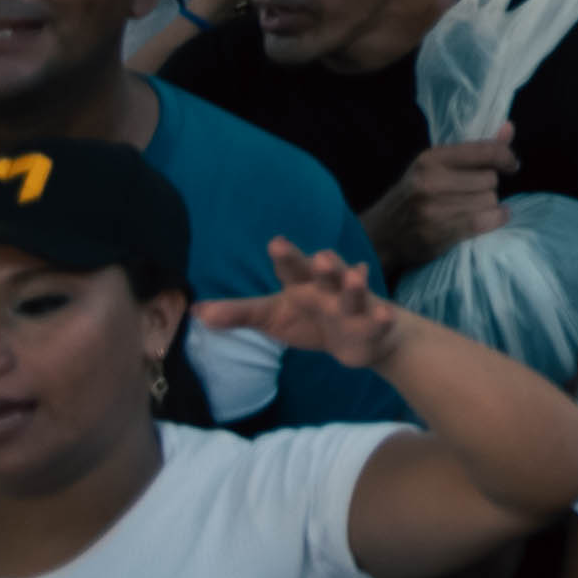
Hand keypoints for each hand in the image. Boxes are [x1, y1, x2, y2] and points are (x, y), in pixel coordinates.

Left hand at [192, 235, 407, 373]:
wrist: (361, 334)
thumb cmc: (311, 318)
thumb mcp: (272, 316)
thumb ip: (239, 313)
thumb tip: (194, 311)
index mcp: (304, 285)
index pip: (292, 268)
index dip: (286, 257)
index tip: (276, 243)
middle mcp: (329, 289)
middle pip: (327, 274)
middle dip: (324, 266)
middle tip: (319, 257)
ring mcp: (353, 305)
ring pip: (354, 293)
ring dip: (354, 284)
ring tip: (354, 274)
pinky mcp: (372, 324)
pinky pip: (378, 320)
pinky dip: (382, 317)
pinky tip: (383, 315)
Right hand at [361, 136, 513, 270]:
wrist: (380, 235)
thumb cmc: (414, 196)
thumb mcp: (436, 166)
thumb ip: (475, 150)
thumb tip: (509, 127)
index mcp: (431, 158)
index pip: (485, 150)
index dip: (506, 157)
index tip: (511, 165)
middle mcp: (431, 181)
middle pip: (489, 179)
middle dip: (488, 186)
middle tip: (472, 194)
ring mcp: (433, 209)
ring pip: (489, 200)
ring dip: (489, 205)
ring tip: (471, 208)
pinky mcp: (438, 234)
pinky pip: (485, 221)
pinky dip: (495, 219)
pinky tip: (490, 218)